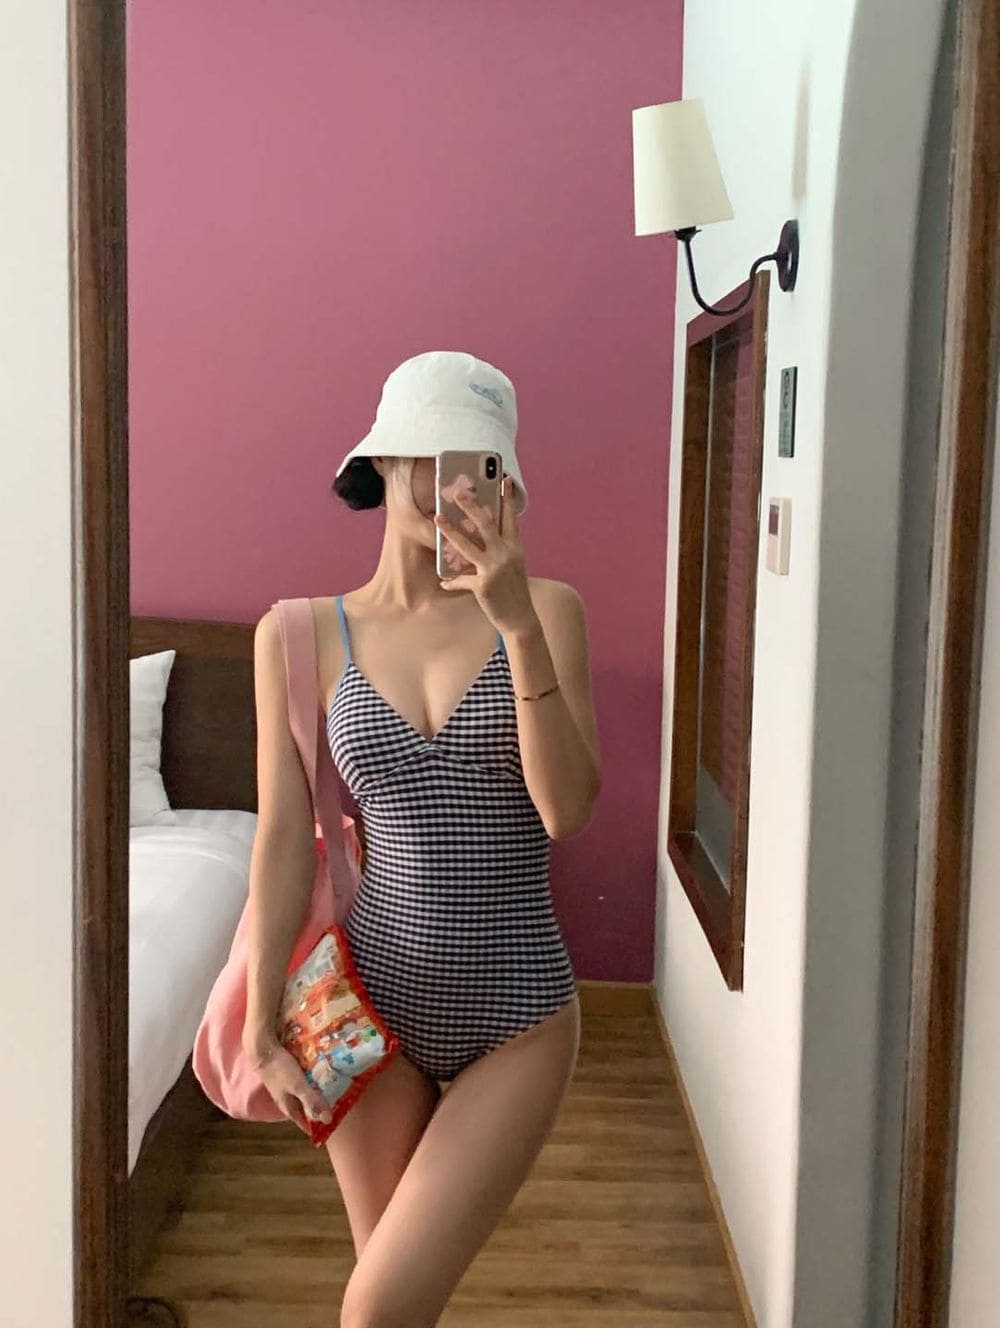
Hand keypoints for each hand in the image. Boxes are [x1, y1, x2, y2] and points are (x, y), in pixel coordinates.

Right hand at [243, 1034, 331, 1135]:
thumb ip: (311, 1101)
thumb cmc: (280, 1069)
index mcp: (289, 1107)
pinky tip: (324, 1072)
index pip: (305, 1122)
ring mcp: (287, 1086)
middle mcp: (288, 1098)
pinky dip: (314, 1078)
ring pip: (306, 1092)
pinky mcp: (289, 1073)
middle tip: (341, 1101)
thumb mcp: (298, 1086)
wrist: (264, 1048)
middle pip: (307, 1107)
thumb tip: (327, 1120)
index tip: (336, 1122)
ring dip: (319, 1090)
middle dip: (322, 1105)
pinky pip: (305, 1079)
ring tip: (336, 1085)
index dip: (319, 1125)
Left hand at [434, 476, 536, 635]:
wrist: (520, 617)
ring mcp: (494, 569)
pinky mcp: (483, 585)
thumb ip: (500, 551)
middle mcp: (506, 554)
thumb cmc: (514, 590)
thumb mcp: (513, 566)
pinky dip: (452, 582)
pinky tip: (445, 583)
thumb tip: (482, 539)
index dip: (508, 499)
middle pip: (486, 524)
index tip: (505, 480)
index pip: (511, 518)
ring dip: (450, 530)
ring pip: (467, 545)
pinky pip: (462, 579)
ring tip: (438, 517)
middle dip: (471, 506)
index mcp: (515, 548)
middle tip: (458, 492)